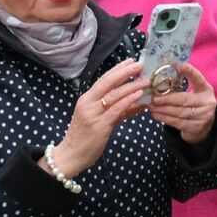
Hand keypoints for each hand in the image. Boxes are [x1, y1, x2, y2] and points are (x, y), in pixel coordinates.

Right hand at [47, 59, 147, 177]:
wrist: (70, 156)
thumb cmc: (85, 137)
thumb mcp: (100, 118)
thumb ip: (117, 109)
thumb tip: (137, 101)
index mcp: (86, 99)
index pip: (103, 80)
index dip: (117, 69)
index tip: (131, 61)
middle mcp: (87, 103)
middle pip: (107, 83)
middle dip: (125, 72)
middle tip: (139, 64)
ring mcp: (92, 114)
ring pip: (113, 95)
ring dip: (131, 86)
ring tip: (145, 80)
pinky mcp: (98, 126)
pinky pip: (116, 110)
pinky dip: (128, 101)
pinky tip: (139, 95)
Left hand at [148, 62, 216, 145]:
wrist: (205, 127)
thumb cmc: (195, 106)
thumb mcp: (194, 94)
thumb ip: (182, 87)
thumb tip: (160, 79)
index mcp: (206, 90)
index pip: (199, 79)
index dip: (190, 72)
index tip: (181, 65)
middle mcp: (207, 102)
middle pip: (185, 99)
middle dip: (167, 99)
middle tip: (154, 98)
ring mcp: (203, 116)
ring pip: (179, 112)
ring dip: (163, 109)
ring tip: (151, 106)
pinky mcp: (195, 128)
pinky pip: (177, 122)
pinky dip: (164, 118)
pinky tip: (155, 114)